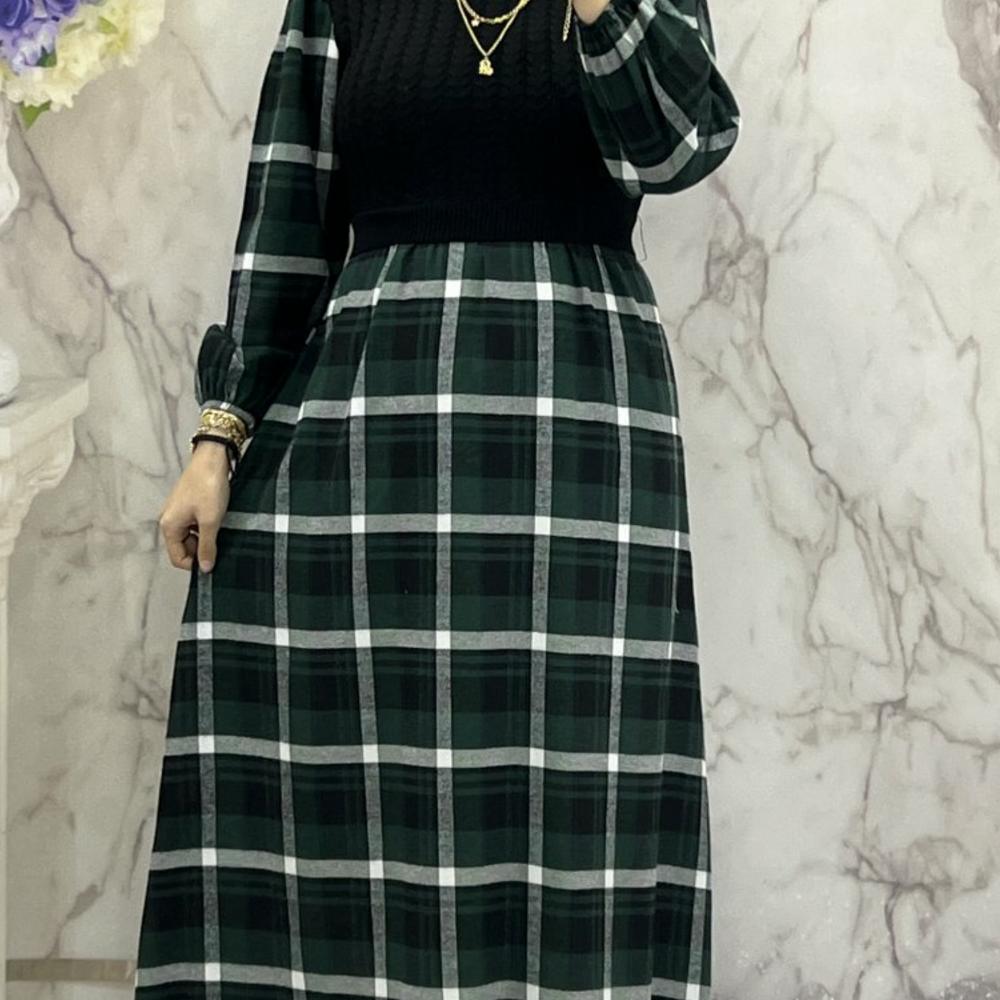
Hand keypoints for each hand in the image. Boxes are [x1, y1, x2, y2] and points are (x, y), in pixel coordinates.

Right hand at [159, 440, 232, 572]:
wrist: (212, 458)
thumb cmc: (208, 486)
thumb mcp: (210, 520)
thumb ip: (207, 546)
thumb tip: (206, 567)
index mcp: (169, 526)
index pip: (177, 558)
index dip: (195, 564)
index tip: (213, 562)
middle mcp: (170, 520)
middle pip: (183, 548)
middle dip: (200, 550)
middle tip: (219, 543)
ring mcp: (179, 513)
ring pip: (191, 537)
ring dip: (205, 538)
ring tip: (219, 528)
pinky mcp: (188, 506)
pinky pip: (195, 525)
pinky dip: (206, 527)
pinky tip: (217, 520)